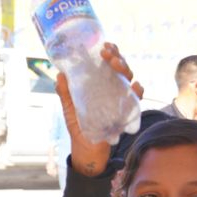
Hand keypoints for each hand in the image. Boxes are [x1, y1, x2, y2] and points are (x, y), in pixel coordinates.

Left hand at [59, 43, 141, 177]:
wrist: (88, 150)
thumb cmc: (79, 127)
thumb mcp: (69, 108)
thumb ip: (65, 93)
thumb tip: (59, 74)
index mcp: (99, 83)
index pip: (107, 62)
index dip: (109, 51)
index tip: (104, 46)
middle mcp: (112, 87)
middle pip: (120, 67)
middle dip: (116, 56)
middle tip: (107, 54)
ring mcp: (121, 98)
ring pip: (128, 77)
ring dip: (124, 68)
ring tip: (115, 64)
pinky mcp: (127, 111)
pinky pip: (136, 99)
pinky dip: (137, 91)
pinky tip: (135, 86)